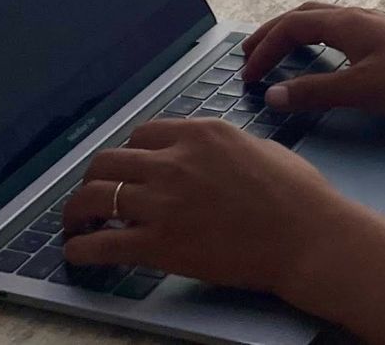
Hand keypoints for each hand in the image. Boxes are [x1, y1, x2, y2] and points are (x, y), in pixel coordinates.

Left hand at [61, 118, 372, 296]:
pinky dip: (81, 247)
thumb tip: (207, 156)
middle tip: (95, 197)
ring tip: (77, 224)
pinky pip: (102, 243)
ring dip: (77, 210)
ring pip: (95, 196)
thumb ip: (222, 147)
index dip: (130, 155)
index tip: (129, 171)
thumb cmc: (297, 194)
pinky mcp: (159, 244)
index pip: (142, 134)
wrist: (307, 236)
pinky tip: (77, 252)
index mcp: (200, 133)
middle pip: (109, 160)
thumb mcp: (258, 147)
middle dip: (96, 179)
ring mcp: (163, 202)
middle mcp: (174, 161)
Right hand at [241, 1, 384, 119]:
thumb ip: (316, 92)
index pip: (290, 26)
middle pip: (304, 15)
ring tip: (281, 54)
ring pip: (324, 20)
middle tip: (250, 55)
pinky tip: (328, 59)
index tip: (246, 75)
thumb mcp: (361, 90)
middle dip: (274, 33)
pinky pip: (341, 31)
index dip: (264, 48)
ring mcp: (376, 25)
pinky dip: (320, 41)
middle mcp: (358, 16)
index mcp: (346, 22)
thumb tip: (272, 94)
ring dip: (297, 34)